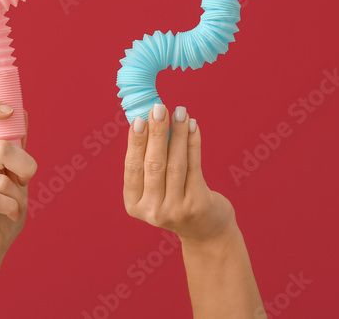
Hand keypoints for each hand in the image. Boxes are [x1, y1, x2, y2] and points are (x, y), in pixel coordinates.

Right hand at [0, 100, 36, 280]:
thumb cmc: (2, 216)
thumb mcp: (17, 180)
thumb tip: (21, 112)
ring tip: (14, 207)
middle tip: (26, 181)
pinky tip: (10, 215)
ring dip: (16, 196)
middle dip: (23, 165)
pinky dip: (10, 208)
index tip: (9, 110)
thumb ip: (17, 151)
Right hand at [123, 104, 234, 242]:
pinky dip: (193, 143)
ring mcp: (175, 210)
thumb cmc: (175, 199)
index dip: (135, 142)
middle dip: (156, 132)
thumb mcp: (154, 187)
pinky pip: (194, 167)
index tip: (138, 119)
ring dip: (177, 133)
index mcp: (134, 204)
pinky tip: (192, 126)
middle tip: (158, 108)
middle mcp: (152, 210)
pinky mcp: (197, 204)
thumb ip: (148, 161)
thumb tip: (147, 120)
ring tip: (180, 111)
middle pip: (153, 164)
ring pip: (175, 163)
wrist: (205, 231)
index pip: (132, 167)